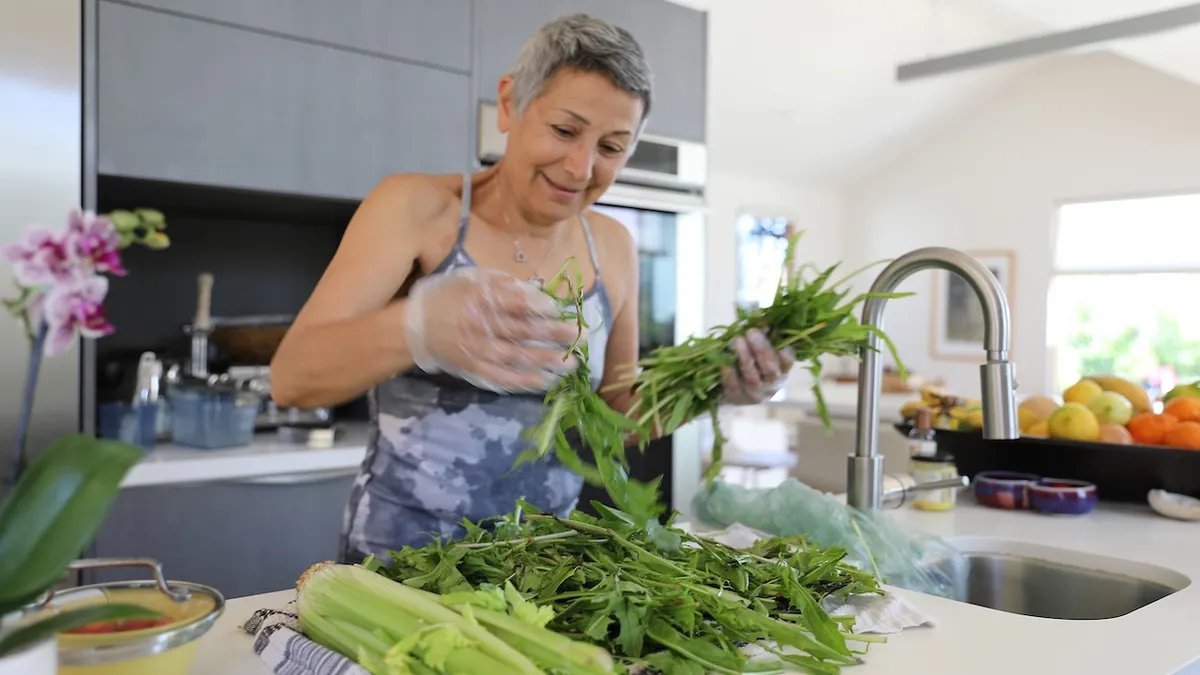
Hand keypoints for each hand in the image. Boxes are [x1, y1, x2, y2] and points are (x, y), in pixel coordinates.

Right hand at [404, 267, 581, 392]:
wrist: (414, 329)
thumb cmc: (446, 298)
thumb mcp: (468, 279)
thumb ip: (499, 283)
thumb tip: (533, 291)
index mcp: (479, 299)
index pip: (514, 303)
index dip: (539, 307)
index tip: (559, 309)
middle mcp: (480, 326)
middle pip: (522, 330)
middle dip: (553, 334)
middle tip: (580, 337)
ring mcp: (477, 350)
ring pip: (517, 356)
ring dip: (546, 360)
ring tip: (571, 363)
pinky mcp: (475, 369)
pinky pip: (503, 377)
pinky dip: (525, 381)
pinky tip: (546, 382)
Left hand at [720, 328, 795, 404]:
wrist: (735, 388)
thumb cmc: (752, 361)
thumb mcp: (760, 347)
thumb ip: (763, 334)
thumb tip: (761, 320)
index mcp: (782, 369)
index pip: (788, 361)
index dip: (784, 350)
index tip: (773, 335)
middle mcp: (772, 384)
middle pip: (770, 371)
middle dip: (761, 350)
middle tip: (751, 332)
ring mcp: (755, 394)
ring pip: (752, 379)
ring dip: (744, 358)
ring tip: (736, 341)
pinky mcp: (738, 398)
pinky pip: (734, 387)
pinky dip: (729, 374)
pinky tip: (724, 362)